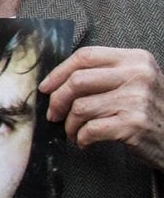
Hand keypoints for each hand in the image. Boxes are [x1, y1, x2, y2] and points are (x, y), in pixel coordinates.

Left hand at [39, 46, 163, 168]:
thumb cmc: (151, 111)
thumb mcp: (136, 81)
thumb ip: (105, 75)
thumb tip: (57, 82)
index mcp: (136, 59)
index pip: (86, 56)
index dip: (59, 72)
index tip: (46, 87)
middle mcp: (138, 75)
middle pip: (77, 81)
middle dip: (58, 101)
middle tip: (54, 115)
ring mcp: (137, 99)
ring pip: (80, 108)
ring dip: (69, 124)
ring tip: (74, 132)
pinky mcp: (133, 124)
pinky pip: (90, 129)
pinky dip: (81, 138)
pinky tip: (85, 141)